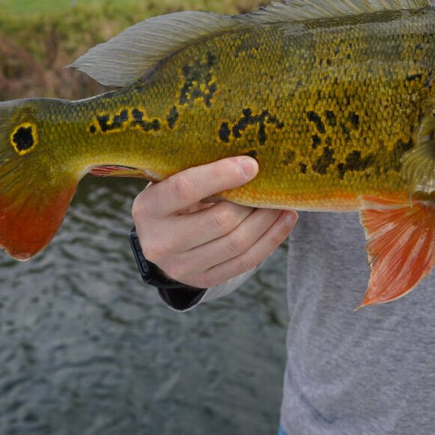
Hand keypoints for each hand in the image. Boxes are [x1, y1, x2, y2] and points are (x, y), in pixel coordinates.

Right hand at [131, 156, 296, 289]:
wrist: (160, 239)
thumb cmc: (172, 197)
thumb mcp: (170, 179)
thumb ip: (196, 168)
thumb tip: (247, 154)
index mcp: (148, 209)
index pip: (185, 188)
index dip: (220, 175)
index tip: (252, 165)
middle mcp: (161, 242)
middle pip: (219, 221)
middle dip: (252, 201)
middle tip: (274, 183)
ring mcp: (182, 267)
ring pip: (237, 244)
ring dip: (267, 220)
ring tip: (283, 199)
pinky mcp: (204, 279)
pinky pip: (245, 262)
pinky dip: (271, 239)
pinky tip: (285, 219)